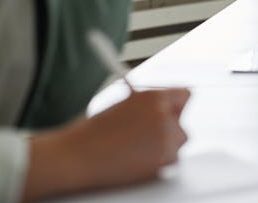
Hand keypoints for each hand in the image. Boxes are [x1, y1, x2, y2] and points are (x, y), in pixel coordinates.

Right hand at [23, 88, 190, 200]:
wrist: (74, 157)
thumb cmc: (89, 133)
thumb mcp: (122, 105)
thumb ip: (146, 105)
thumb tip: (160, 111)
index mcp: (153, 97)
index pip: (183, 95)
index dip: (174, 105)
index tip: (171, 112)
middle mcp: (163, 116)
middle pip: (181, 121)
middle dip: (168, 128)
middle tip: (146, 136)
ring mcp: (164, 140)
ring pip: (177, 143)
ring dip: (164, 146)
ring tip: (135, 150)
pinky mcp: (161, 162)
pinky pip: (169, 161)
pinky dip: (157, 163)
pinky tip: (135, 161)